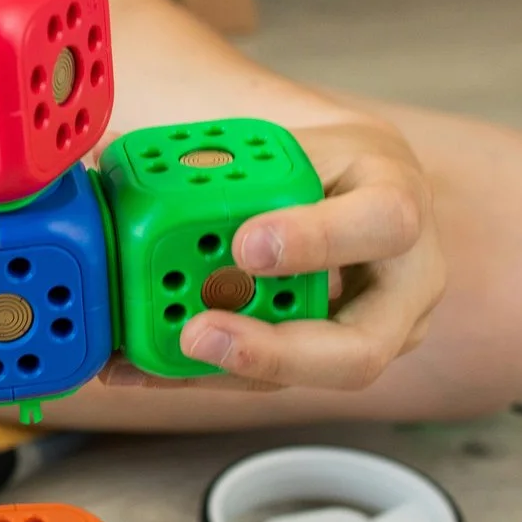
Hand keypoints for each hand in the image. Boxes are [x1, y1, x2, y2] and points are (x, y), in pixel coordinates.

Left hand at [102, 117, 444, 393]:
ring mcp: (379, 335)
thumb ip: (230, 162)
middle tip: (197, 335)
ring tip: (150, 355)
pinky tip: (139, 363)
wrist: (354, 192)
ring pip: (304, 378)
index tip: (245, 245)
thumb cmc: (323, 164)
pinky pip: (269, 378)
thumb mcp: (292, 142)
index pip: (382, 224)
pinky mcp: (333, 363)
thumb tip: (116, 164)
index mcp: (397, 204)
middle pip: (360, 346)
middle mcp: (405, 285)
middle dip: (273, 350)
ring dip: (225, 370)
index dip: (316, 241)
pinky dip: (202, 372)